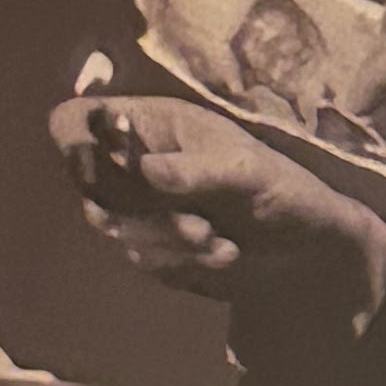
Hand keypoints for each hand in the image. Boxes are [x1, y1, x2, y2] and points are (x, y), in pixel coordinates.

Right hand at [47, 96, 385, 329]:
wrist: (311, 248)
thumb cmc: (283, 187)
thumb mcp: (245, 170)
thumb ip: (194, 170)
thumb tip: (145, 170)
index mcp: (150, 124)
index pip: (74, 122)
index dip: (74, 141)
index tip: (104, 165)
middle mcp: (135, 163)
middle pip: (88, 186)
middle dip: (138, 210)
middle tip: (196, 223)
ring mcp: (140, 207)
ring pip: (115, 229)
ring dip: (166, 240)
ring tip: (217, 239)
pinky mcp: (153, 247)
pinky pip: (142, 259)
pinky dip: (183, 262)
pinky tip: (225, 254)